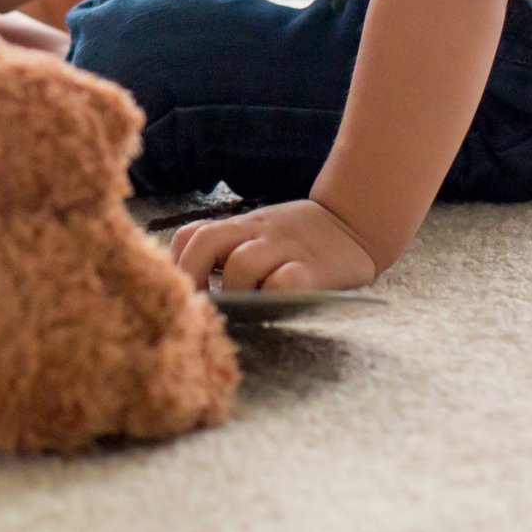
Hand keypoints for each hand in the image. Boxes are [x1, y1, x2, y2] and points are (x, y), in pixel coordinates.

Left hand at [168, 200, 380, 292]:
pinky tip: (271, 306)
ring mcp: (283, 249)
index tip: (177, 286)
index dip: (177, 259)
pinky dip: (271, 295)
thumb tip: (195, 286)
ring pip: (241, 264)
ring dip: (233, 291)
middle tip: (196, 304)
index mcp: (240, 227)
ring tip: (238, 309)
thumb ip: (232, 248)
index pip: (192, 233)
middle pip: (206, 241)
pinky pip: (283, 282)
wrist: (353, 222)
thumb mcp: (260, 233)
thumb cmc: (299, 238)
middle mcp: (256, 234)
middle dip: (192, 274)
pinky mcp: (312, 268)